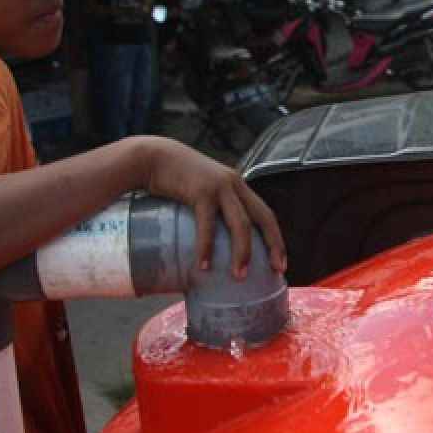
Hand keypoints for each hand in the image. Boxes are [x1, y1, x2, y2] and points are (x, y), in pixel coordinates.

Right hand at [132, 137, 286, 278]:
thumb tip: (211, 249)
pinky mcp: (201, 191)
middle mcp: (234, 185)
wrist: (152, 157)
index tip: (281, 263)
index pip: (265, 214)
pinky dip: (206, 246)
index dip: (276, 238)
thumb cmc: (174, 180)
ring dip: (243, 252)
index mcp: (237, 187)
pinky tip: (203, 265)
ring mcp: (220, 187)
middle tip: (277, 270)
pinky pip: (208, 224)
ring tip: (239, 275)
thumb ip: (211, 212)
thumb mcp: (201, 193)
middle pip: (263, 218)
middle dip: (274, 245)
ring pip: (241, 224)